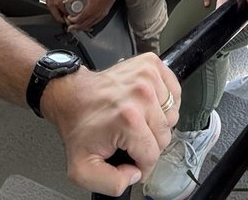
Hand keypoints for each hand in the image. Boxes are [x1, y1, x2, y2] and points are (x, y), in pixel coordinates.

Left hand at [44, 53, 180, 193]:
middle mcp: (142, 95)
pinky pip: (174, 92)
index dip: (141, 165)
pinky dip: (165, 102)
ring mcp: (148, 77)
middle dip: (149, 144)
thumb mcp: (82, 169)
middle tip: (129, 139)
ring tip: (137, 120)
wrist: (73, 95)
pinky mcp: (151, 65)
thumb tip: (135, 174)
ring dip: (157, 123)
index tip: (130, 160)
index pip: (153, 155)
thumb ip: (111, 184)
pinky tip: (147, 105)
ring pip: (171, 115)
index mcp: (128, 120)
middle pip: (165, 135)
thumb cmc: (79, 125)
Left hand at [65, 0, 121, 33]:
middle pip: (84, 25)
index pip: (79, 19)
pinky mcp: (104, 14)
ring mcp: (101, 16)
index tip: (69, 18)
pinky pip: (95, 22)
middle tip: (70, 28)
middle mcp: (96, 15)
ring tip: (77, 27)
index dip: (72, 20)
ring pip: (89, 25)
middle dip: (76, 28)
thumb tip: (67, 0)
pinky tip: (87, 22)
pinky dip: (89, 24)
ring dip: (82, 27)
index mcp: (91, 10)